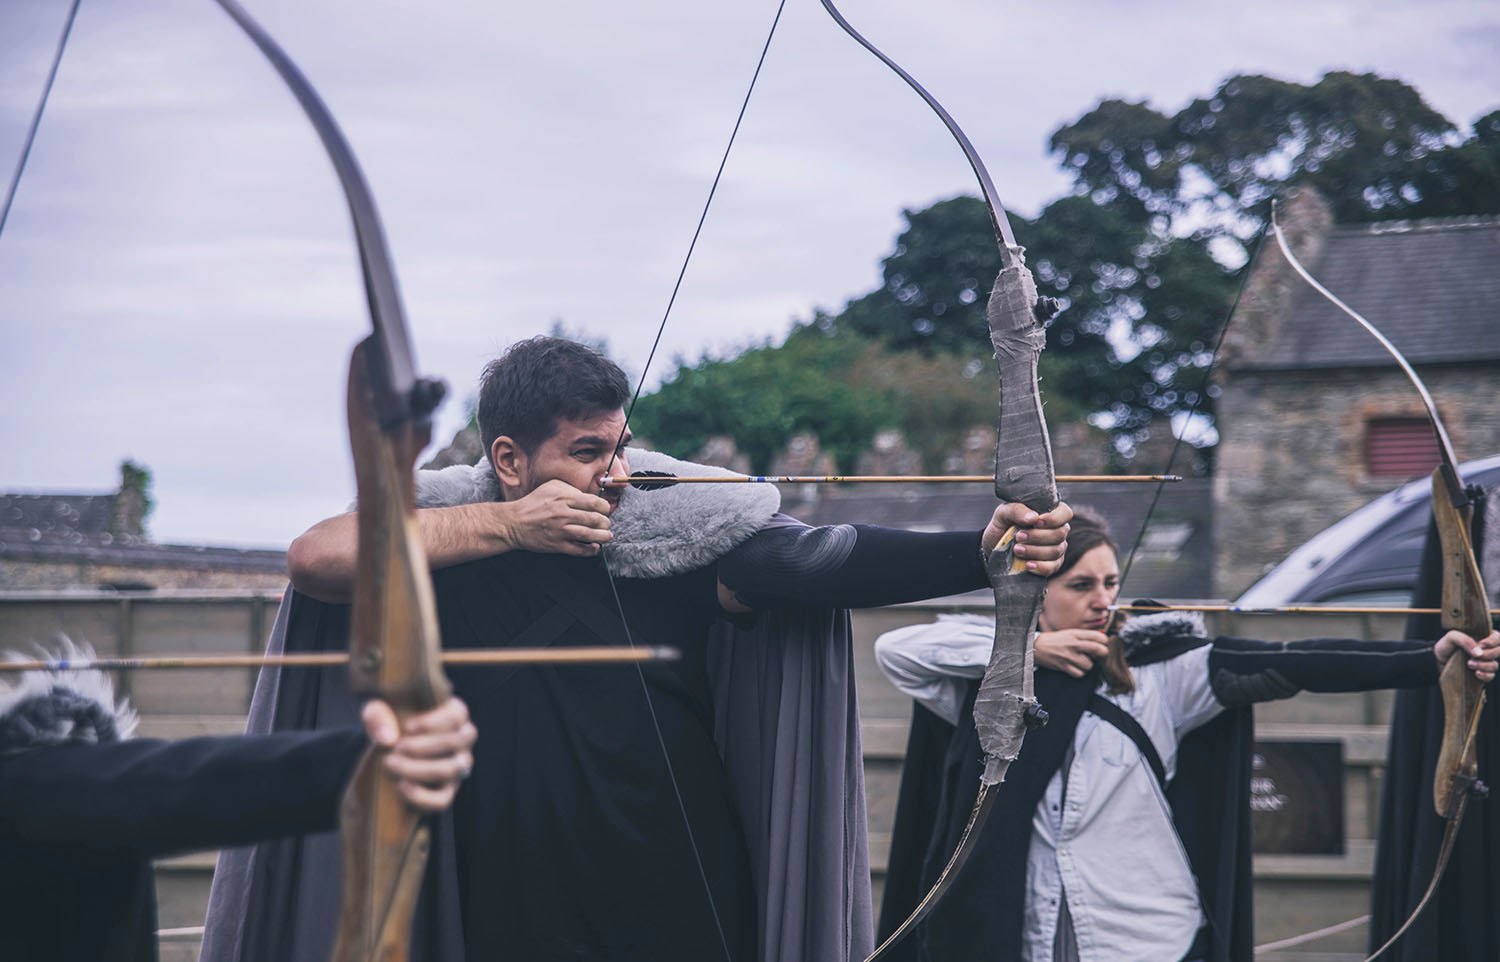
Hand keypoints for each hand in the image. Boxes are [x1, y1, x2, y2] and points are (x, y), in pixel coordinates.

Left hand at [362, 696, 477, 812]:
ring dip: (419, 768)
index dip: (434, 722)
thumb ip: (377, 715)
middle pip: (458, 741)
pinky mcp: (447, 792)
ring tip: (391, 763)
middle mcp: (462, 741)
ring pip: (451, 769)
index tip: (407, 727)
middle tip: (397, 747)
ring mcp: (458, 768)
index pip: (458, 715)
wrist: (384, 757)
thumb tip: (387, 738)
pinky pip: (443, 800)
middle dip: (424, 745)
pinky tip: (400, 785)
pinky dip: (421, 796)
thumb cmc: (388, 724)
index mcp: (453, 714)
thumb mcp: (376, 713)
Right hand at [500, 479, 613, 555]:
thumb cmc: (533, 503)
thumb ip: (571, 489)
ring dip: (603, 537)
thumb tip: (588, 497)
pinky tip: (594, 547)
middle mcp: (563, 514)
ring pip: (590, 535)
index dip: (605, 508)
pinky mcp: (556, 545)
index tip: (605, 510)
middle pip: (595, 519)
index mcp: (564, 498)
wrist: (514, 523)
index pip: (594, 503)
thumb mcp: (551, 487)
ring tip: (607, 536)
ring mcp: (560, 531)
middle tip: (606, 524)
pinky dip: (591, 550)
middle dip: (605, 523)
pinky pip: (579, 550)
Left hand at [982, 501, 1071, 575]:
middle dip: (1038, 536)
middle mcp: (1057, 530)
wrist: (993, 546)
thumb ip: (1017, 510)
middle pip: (1060, 534)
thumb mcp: (1003, 513)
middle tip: (1018, 536)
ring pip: (1056, 551)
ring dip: (1035, 551)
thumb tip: (1033, 517)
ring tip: (1017, 549)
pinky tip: (1028, 564)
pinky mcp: (1051, 565)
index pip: (1065, 513)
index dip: (1054, 518)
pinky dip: (1041, 566)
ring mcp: (1057, 548)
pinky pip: (1052, 567)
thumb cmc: (1003, 525)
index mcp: (1050, 513)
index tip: (1036, 523)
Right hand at [1035, 628, 1110, 677]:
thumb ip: (1084, 637)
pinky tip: (1075, 668)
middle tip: (1098, 655)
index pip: (1099, 637)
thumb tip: (1101, 643)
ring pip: (1089, 665)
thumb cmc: (1055, 640)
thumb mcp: (1069, 633)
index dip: (1104, 642)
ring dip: (1088, 665)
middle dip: (1102, 654)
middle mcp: (1073, 644)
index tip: (1102, 644)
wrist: (1036, 646)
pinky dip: (1079, 672)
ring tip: (1082, 662)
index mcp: (1076, 634)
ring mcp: (1069, 656)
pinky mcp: (1063, 666)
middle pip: (1099, 650)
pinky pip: (1079, 673)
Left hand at [1434, 629, 1499, 683]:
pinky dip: (1485, 675)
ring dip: (1483, 665)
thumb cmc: (1446, 646)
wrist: (1438, 661)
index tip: (1481, 644)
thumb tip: (1479, 653)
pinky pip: (1490, 676)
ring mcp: (1484, 662)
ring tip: (1469, 664)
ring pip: (1494, 665)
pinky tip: (1476, 673)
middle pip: (1499, 651)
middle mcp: (1486, 650)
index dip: (1493, 640)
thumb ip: (1465, 640)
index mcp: (1481, 638)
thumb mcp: (1451, 637)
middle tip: (1474, 655)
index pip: (1497, 637)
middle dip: (1489, 654)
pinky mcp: (1481, 673)